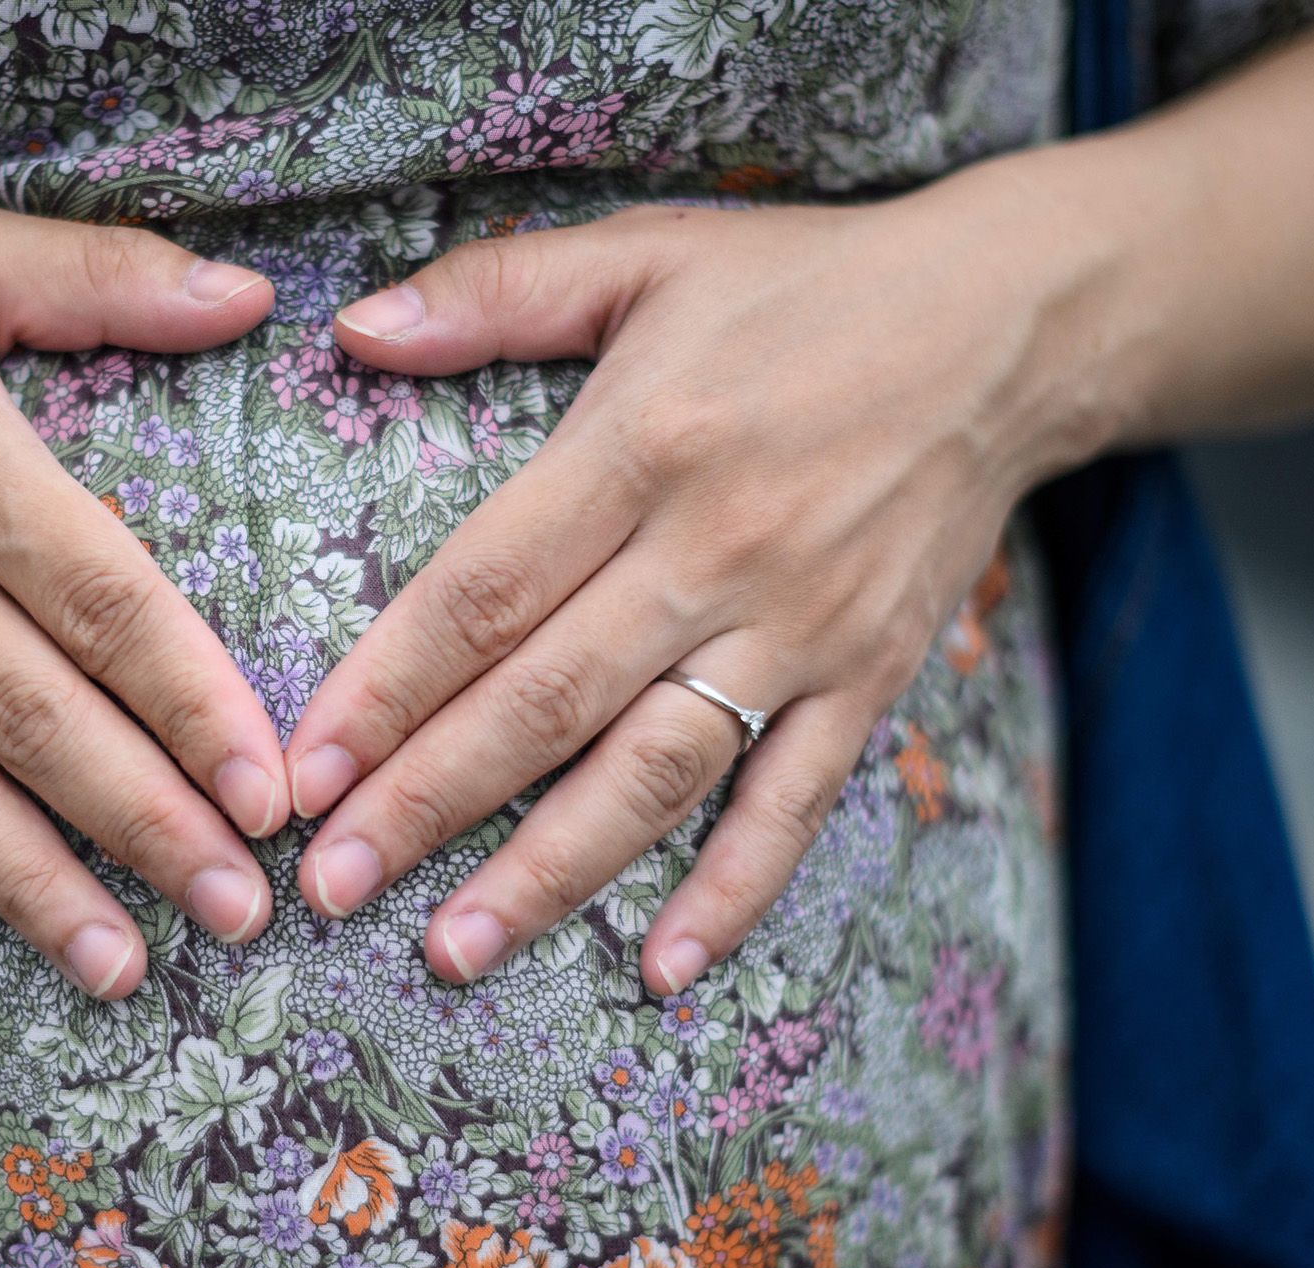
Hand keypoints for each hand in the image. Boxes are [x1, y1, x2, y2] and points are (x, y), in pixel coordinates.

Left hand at [284, 179, 1109, 993]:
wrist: (1009, 322)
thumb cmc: (804, 287)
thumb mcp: (645, 252)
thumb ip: (494, 291)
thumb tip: (350, 329)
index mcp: (641, 446)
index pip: (485, 593)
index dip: (387, 688)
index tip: (303, 770)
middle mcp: (714, 551)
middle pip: (547, 702)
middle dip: (428, 803)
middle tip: (330, 885)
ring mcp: (798, 629)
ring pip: (655, 773)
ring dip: (550, 872)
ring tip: (454, 953)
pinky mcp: (869, 679)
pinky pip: (794, 803)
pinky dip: (732, 892)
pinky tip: (660, 970)